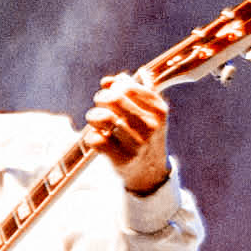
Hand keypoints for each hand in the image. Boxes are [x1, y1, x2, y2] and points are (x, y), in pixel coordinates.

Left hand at [87, 71, 171, 193]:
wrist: (150, 170)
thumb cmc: (144, 134)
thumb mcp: (147, 111)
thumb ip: (131, 90)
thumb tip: (109, 80)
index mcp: (159, 109)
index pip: (127, 87)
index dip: (113, 88)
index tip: (110, 94)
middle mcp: (151, 125)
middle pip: (114, 99)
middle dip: (100, 99)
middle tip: (100, 107)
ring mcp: (138, 143)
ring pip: (104, 118)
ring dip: (93, 117)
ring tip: (96, 121)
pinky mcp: (122, 158)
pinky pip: (96, 139)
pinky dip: (91, 136)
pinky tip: (98, 138)